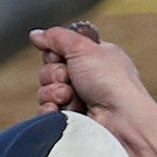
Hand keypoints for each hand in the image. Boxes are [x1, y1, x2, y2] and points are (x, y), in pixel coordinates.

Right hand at [29, 25, 154, 128]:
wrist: (121, 119)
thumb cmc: (111, 82)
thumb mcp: (84, 47)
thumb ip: (57, 37)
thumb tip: (36, 35)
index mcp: (92, 58)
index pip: (58, 51)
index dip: (56, 54)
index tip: (64, 57)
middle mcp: (85, 79)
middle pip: (48, 71)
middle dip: (55, 74)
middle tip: (71, 79)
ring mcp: (78, 101)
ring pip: (45, 92)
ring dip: (55, 93)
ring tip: (74, 97)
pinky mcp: (72, 121)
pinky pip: (46, 112)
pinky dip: (52, 111)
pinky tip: (65, 111)